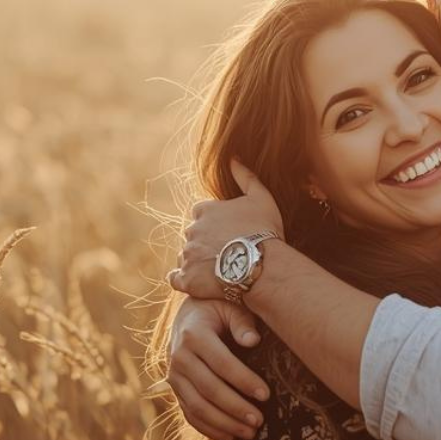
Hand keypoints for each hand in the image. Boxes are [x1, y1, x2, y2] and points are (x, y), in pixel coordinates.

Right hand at [165, 296, 272, 439]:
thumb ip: (242, 322)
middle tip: (259, 420)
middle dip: (235, 408)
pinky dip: (208, 429)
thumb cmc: (217, 308)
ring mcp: (174, 376)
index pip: (221, 363)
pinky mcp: (175, 390)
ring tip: (250, 433)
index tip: (266, 394)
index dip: (244, 380)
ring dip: (224, 424)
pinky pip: (189, 414)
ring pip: (197, 407)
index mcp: (194, 335)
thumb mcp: (230, 306)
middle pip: (209, 389)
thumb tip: (253, 341)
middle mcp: (179, 357)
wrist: (187, 314)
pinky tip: (229, 439)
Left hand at [167, 160, 283, 299]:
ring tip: (219, 271)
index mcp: (204, 210)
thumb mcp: (261, 197)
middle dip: (205, 242)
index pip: (201, 213)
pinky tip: (198, 282)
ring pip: (186, 256)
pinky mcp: (186, 279)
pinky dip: (184, 279)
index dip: (215, 223)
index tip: (229, 233)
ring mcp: (187, 255)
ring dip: (197, 261)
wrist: (263, 266)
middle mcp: (191, 231)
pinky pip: (176, 279)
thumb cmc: (265, 231)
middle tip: (226, 253)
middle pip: (193, 235)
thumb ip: (246, 176)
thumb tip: (233, 157)